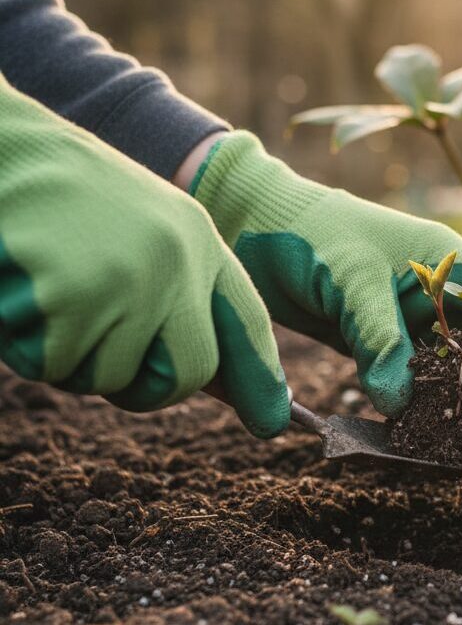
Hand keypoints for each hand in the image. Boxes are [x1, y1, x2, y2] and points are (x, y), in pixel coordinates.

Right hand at [0, 81, 288, 435]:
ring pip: (111, 378)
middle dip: (147, 386)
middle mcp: (176, 262)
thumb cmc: (64, 201)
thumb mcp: (143, 233)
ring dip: (73, 357)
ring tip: (50, 290)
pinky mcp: (71, 298)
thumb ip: (180, 296)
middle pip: (188, 373)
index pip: (247, 321)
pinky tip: (20, 291)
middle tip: (99, 352)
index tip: (273, 422)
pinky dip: (29, 346)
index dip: (260, 376)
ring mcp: (128, 280)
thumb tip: (217, 383)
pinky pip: (55, 366)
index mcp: (198, 240)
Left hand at [189, 132, 461, 434]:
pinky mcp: (379, 342)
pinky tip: (435, 440)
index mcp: (449, 261)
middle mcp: (437, 292)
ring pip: (453, 370)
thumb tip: (401, 404)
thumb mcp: (351, 280)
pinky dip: (424, 409)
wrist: (255, 226)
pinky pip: (412, 380)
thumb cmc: (311, 234)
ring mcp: (409, 319)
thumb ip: (380, 338)